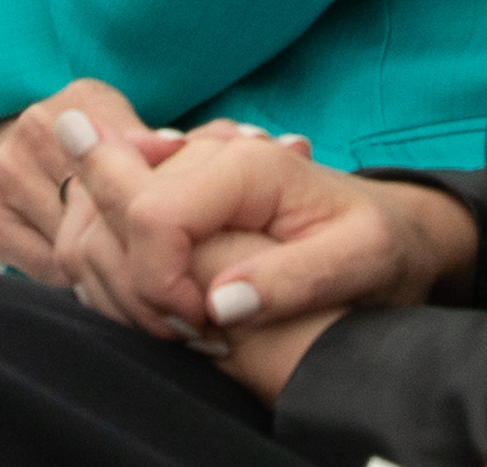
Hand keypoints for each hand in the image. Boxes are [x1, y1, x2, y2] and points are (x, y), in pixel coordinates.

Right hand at [0, 80, 183, 280]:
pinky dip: (68, 276)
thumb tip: (176, 147)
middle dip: (127, 242)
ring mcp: (5, 176)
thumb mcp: (112, 118)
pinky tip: (78, 265)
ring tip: (114, 260)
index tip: (164, 232)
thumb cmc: (68, 135)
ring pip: (75, 248)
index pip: (131, 175)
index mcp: (78, 107)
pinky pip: (46, 269)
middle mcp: (35, 135)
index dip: (150, 212)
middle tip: (145, 255)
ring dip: (100, 264)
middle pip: (102, 216)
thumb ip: (146, 138)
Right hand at [57, 131, 475, 402]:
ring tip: (187, 319)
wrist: (392, 228)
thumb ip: (294, 280)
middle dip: (134, 288)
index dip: (160, 282)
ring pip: (94, 220)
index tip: (204, 327)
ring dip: (120, 283)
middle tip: (194, 332)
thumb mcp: (362, 261)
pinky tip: (171, 300)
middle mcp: (203, 154)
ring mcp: (179, 172)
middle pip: (111, 214)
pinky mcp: (169, 194)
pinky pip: (104, 227)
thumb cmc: (383, 244)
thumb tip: (221, 306)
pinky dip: (118, 272)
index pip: (154, 215)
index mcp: (248, 164)